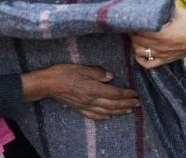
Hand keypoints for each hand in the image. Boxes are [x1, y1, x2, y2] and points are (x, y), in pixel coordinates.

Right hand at [21, 64, 139, 119]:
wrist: (48, 84)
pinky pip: (94, 115)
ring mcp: (85, 105)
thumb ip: (97, 72)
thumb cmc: (64, 73)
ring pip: (106, 111)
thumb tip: (111, 77)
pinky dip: (104, 117)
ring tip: (129, 110)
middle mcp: (91, 99)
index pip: (115, 93)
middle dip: (127, 104)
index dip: (127, 94)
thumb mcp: (82, 68)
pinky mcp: (79, 108)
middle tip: (138, 103)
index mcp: (93, 88)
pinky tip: (109, 117)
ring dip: (119, 111)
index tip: (136, 93)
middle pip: (113, 104)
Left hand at [130, 7, 185, 68]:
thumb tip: (154, 2)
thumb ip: (164, 8)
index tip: (132, 19)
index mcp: (161, 33)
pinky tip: (140, 52)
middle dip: (132, 33)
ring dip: (135, 44)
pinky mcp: (164, 60)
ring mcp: (161, 54)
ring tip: (136, 37)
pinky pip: (148, 64)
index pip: (139, 30)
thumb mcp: (178, 12)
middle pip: (136, 40)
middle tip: (133, 26)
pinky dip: (141, 59)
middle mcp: (159, 45)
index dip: (133, 24)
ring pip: (139, 52)